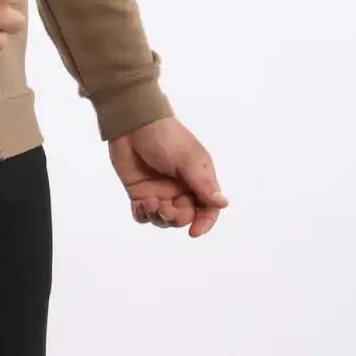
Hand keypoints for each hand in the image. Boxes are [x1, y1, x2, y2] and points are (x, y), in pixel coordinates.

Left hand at [108, 116, 228, 237]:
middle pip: (184, 217)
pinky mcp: (140, 192)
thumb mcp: (187, 159)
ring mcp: (159, 191)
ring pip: (163, 219)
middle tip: (163, 207)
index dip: (204, 223)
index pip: (208, 208)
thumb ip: (203, 184)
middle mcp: (180, 188)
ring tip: (149, 203)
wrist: (132, 123)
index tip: (193, 232)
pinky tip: (140, 206)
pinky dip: (143, 216)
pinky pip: (143, 215)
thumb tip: (223, 203)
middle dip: (175, 218)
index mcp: (197, 179)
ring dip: (158, 218)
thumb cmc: (164, 136)